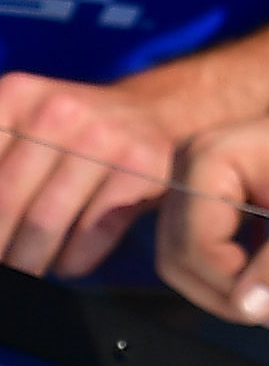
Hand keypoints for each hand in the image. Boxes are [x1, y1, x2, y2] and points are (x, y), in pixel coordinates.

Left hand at [0, 69, 169, 278]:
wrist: (156, 111)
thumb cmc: (75, 131)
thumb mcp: (24, 123)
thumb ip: (0, 161)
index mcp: (17, 95)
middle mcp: (58, 110)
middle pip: (7, 198)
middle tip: (1, 264)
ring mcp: (104, 137)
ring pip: (46, 220)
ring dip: (29, 260)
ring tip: (26, 270)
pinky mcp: (140, 167)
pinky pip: (92, 230)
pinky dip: (73, 259)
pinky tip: (66, 263)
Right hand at [160, 78, 268, 324]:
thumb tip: (249, 310)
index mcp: (211, 159)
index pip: (196, 244)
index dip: (230, 285)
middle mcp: (192, 165)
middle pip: (180, 254)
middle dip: (225, 293)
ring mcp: (199, 179)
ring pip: (188, 256)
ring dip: (228, 289)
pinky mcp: (215, 195)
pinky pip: (206, 246)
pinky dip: (235, 273)